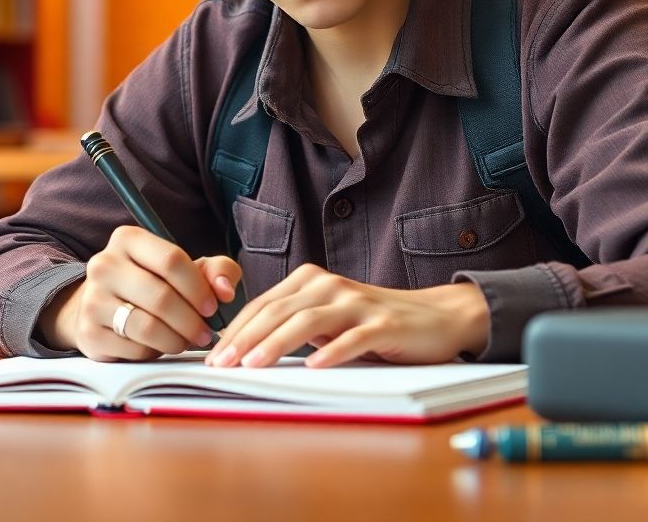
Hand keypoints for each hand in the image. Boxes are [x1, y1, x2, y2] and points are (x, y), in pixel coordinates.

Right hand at [39, 226, 240, 360]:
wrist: (103, 306)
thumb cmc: (153, 282)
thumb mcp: (186, 268)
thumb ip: (216, 270)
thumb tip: (225, 290)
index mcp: (128, 239)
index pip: (171, 260)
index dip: (198, 287)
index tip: (212, 306)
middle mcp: (104, 265)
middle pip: (161, 296)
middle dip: (191, 320)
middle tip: (205, 332)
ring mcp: (92, 300)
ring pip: (148, 327)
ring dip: (177, 339)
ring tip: (188, 340)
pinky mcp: (88, 334)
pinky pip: (134, 349)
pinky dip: (156, 352)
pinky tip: (161, 345)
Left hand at [204, 264, 488, 368]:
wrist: (434, 316)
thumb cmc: (373, 322)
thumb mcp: (329, 319)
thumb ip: (295, 325)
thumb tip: (245, 349)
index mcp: (312, 281)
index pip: (264, 304)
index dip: (237, 329)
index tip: (213, 354)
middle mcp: (331, 286)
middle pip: (280, 310)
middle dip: (245, 338)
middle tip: (221, 363)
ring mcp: (357, 303)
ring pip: (308, 321)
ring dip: (276, 344)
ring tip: (252, 365)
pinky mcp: (383, 324)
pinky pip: (353, 338)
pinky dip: (332, 351)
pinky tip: (314, 367)